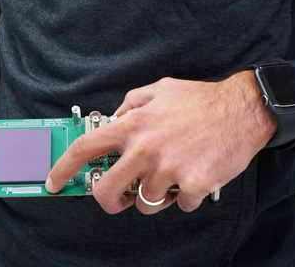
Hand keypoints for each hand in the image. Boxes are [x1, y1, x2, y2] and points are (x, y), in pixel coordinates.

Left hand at [45, 72, 277, 214]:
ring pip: (144, 203)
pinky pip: (179, 205)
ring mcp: (168, 169)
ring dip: (155, 195)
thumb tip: (114, 118)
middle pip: (107, 191)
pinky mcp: (192, 185)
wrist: (241, 109)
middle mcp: (145, 148)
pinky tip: (196, 174)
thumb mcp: (159, 89)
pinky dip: (186, 195)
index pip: (86, 148)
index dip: (63, 167)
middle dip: (109, 199)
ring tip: (171, 174)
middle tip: (120, 195)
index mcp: (134, 124)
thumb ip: (132, 103)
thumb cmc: (201, 99)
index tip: (53, 181)